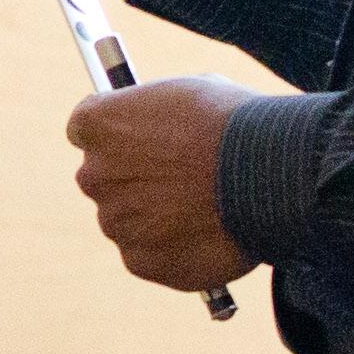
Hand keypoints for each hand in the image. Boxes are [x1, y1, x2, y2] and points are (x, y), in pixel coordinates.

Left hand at [71, 76, 250, 290]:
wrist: (267, 173)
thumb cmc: (234, 123)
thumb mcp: (191, 92)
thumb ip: (161, 114)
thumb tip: (169, 125)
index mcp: (97, 124)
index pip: (86, 130)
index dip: (119, 135)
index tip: (140, 141)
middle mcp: (94, 175)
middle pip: (104, 179)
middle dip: (134, 179)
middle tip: (178, 179)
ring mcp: (115, 222)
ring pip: (128, 220)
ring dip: (155, 217)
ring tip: (204, 208)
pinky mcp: (139, 261)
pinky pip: (149, 255)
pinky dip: (172, 250)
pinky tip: (207, 235)